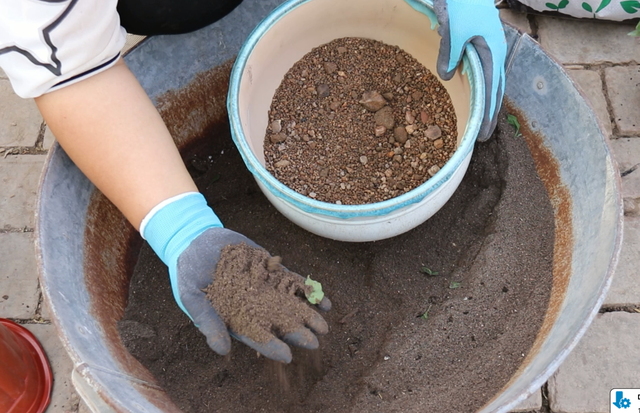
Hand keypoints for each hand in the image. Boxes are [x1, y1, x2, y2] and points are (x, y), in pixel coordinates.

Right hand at [142, 193, 329, 362]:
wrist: (196, 242)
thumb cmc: (188, 274)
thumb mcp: (192, 298)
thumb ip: (207, 321)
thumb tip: (222, 351)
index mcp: (236, 319)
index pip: (256, 337)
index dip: (272, 347)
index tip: (287, 356)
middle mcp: (254, 307)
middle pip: (279, 323)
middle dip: (297, 333)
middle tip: (315, 342)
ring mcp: (265, 288)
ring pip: (291, 304)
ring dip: (308, 315)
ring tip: (324, 326)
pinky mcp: (271, 270)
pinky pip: (293, 282)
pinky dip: (307, 290)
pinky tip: (323, 300)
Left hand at [406, 0, 505, 140]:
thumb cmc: (461, 3)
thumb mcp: (453, 29)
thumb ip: (450, 54)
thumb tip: (447, 76)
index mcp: (493, 51)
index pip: (491, 90)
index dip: (488, 114)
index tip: (484, 134)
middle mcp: (496, 50)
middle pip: (496, 88)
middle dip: (491, 112)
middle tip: (486, 135)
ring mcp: (491, 45)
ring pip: (492, 79)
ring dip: (488, 100)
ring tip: (484, 119)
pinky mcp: (483, 41)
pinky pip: (486, 69)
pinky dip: (483, 85)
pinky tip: (477, 92)